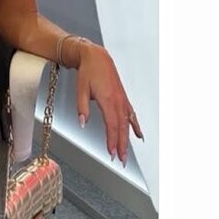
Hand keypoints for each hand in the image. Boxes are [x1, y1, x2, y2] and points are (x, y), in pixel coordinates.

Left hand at [75, 44, 142, 164]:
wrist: (97, 57)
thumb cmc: (88, 71)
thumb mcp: (80, 89)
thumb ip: (82, 107)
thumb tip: (82, 122)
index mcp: (108, 99)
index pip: (111, 125)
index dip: (112, 141)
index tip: (111, 153)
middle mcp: (118, 101)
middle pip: (121, 128)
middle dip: (121, 146)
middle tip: (121, 160)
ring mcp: (122, 100)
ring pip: (127, 124)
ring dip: (127, 140)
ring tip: (126, 154)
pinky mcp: (123, 98)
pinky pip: (131, 115)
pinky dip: (135, 126)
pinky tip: (139, 135)